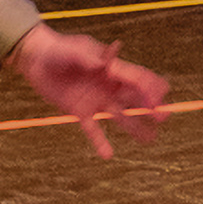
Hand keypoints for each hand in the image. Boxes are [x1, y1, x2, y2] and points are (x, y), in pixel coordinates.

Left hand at [11, 26, 169, 159]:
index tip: (160, 99)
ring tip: (150, 139)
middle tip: (164, 117)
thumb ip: (89, 56)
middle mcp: (108, 86)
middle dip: (151, 107)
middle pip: (135, 98)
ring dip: (135, 127)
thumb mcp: (75, 49)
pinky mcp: (79, 111)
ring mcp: (95, 100)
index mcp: (111, 68)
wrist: (37, 58)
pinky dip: (100, 142)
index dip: (150, 88)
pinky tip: (108, 155)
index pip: (136, 79)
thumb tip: (106, 62)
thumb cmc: (59, 48)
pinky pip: (93, 129)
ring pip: (120, 116)